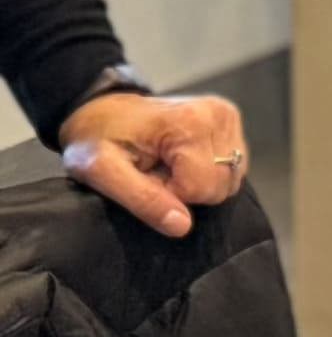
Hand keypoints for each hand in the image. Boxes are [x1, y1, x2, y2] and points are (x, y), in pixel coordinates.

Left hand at [58, 92, 247, 238]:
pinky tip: (181, 159)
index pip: (201, 188)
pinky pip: (231, 168)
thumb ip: (142, 199)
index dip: (169, 195)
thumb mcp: (101, 172)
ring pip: (229, 180)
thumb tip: (183, 226)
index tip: (144, 178)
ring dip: (196, 183)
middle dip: (185, 190)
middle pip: (220, 186)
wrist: (101, 110)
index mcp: (191, 123)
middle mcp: (218, 115)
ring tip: (166, 165)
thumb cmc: (95, 138)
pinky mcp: (230, 122)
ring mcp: (227, 117)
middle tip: (154, 173)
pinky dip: (205, 172)